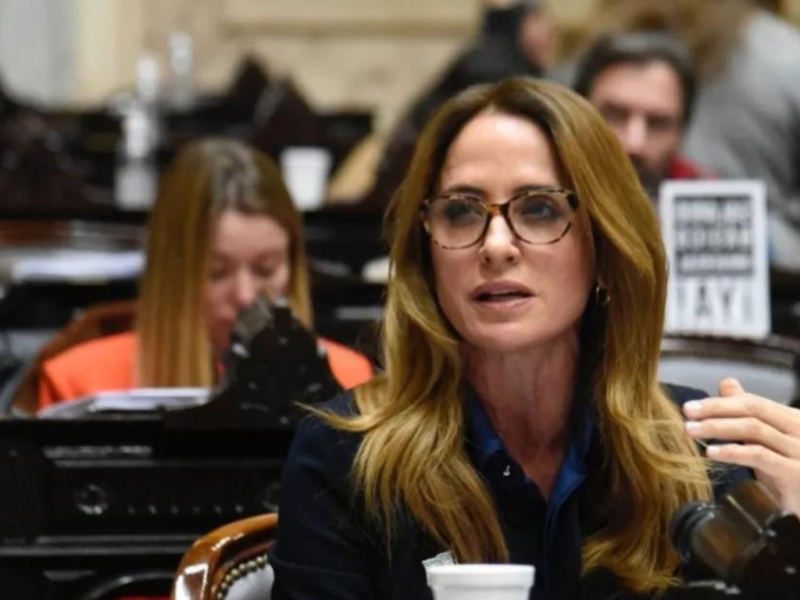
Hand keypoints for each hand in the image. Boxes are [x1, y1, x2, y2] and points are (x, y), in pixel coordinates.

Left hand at [682, 378, 799, 514]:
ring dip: (718, 427)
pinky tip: (711, 452)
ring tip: (691, 430)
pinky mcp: (796, 473)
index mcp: (792, 419)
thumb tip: (727, 383)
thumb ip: (749, 413)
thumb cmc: (787, 475)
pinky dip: (733, 451)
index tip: (690, 407)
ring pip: (754, 429)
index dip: (720, 402)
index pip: (753, 402)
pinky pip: (759, 456)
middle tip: (686, 413)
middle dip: (715, 409)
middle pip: (752, 410)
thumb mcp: (767, 441)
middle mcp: (799, 430)